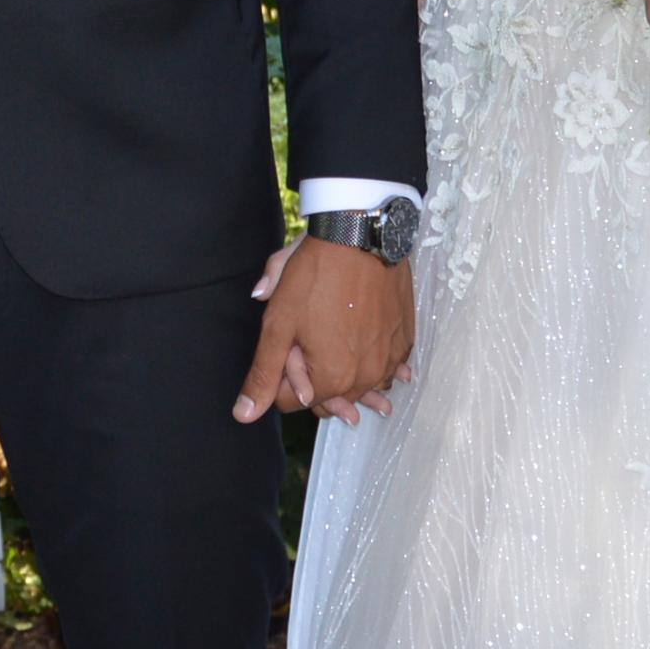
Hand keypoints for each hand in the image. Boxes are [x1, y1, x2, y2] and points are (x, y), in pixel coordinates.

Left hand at [233, 239, 414, 425]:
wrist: (361, 233)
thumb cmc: (317, 275)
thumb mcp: (278, 324)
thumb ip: (263, 375)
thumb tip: (244, 415)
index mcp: (332, 379)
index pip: (293, 400)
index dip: (282, 375)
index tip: (285, 346)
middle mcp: (367, 377)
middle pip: (329, 395)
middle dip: (313, 377)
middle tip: (306, 339)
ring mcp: (390, 359)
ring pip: (361, 382)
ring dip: (347, 373)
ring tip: (336, 344)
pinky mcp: (405, 338)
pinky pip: (389, 364)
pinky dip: (377, 361)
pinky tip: (367, 347)